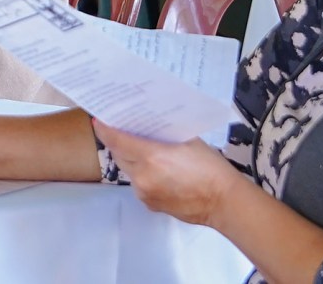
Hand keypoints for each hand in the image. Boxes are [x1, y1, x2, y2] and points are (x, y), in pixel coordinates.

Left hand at [92, 120, 242, 227]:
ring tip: (142, 149)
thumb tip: (148, 124)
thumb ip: (164, 133)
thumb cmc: (210, 167)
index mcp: (151, 157)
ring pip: (128, 170)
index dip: (104, 128)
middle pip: (119, 154)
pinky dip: (141, 174)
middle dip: (118, 142)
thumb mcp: (188, 140)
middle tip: (122, 129)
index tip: (98, 119)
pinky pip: (138, 184)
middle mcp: (142, 176)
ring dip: (130, 159)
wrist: (224, 202)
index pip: (117, 140)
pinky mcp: (150, 204)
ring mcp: (145, 192)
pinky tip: (156, 170)